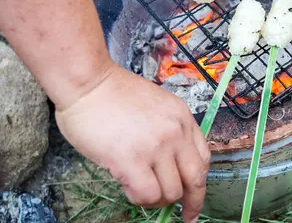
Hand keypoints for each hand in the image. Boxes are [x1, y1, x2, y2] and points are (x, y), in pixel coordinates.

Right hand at [55, 64, 209, 222]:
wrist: (87, 82)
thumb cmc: (112, 92)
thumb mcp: (156, 105)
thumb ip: (168, 130)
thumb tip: (168, 163)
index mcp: (182, 118)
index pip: (203, 158)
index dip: (200, 183)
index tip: (194, 197)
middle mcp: (175, 132)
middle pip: (195, 179)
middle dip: (191, 202)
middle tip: (184, 216)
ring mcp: (156, 147)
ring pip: (171, 192)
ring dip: (157, 198)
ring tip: (139, 187)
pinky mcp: (131, 160)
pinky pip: (147, 195)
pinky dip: (139, 198)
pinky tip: (127, 186)